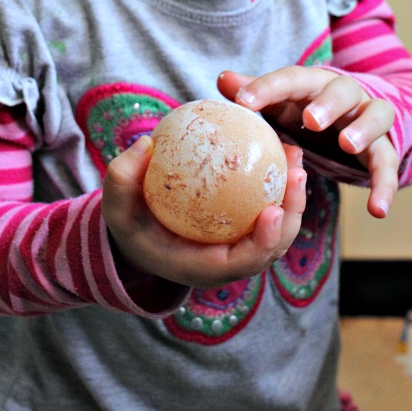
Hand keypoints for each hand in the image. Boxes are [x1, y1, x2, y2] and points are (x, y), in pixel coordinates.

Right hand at [101, 135, 305, 288]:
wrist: (137, 236)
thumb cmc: (127, 222)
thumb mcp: (115, 204)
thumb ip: (122, 177)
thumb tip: (146, 143)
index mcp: (199, 267)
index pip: (241, 262)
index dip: (263, 242)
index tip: (272, 209)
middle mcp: (226, 263)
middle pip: (272, 247)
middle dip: (292, 214)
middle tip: (297, 172)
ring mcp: (237, 248)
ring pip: (277, 229)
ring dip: (293, 197)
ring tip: (295, 155)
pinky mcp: (242, 230)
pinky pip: (267, 209)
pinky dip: (278, 186)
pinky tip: (279, 151)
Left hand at [218, 67, 398, 219]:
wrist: (355, 111)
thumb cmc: (305, 105)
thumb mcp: (281, 99)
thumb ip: (254, 91)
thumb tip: (223, 79)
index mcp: (312, 81)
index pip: (291, 78)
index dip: (267, 88)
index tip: (244, 102)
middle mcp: (345, 93)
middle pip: (342, 90)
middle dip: (327, 104)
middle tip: (311, 120)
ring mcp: (368, 117)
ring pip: (377, 115)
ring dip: (363, 129)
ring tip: (347, 145)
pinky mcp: (384, 146)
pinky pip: (389, 163)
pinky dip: (386, 185)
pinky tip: (377, 210)